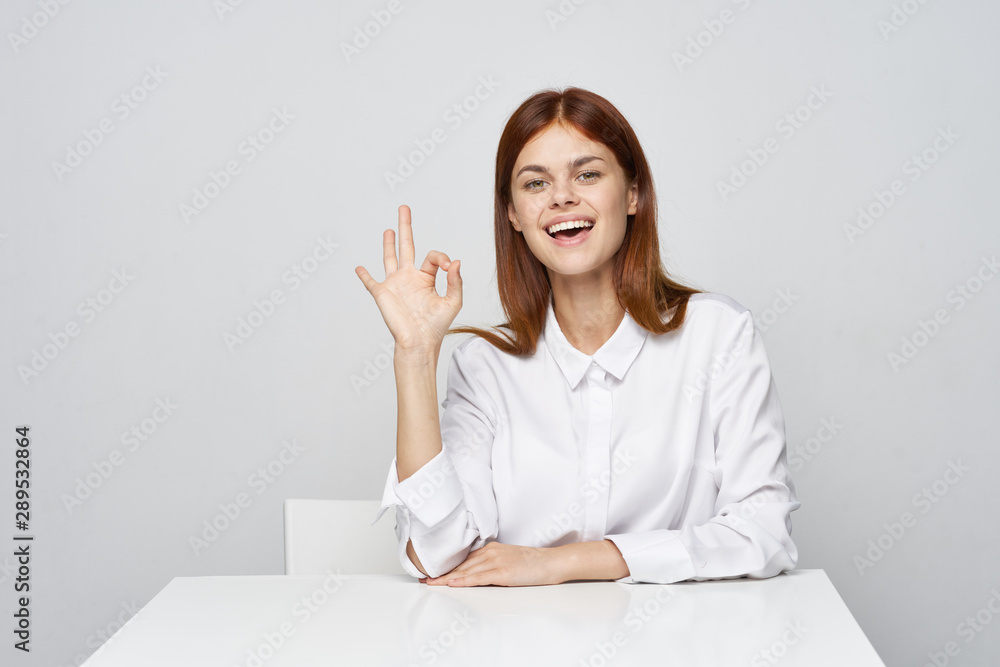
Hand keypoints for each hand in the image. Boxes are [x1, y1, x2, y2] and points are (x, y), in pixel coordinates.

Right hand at [355, 205, 461, 354]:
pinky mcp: (382, 293)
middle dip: (406, 227)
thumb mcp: (453, 301)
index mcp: (427, 278)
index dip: (440, 257)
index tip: (446, 266)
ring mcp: (395, 284)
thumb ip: (456, 281)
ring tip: (389, 229)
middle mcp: (410, 277)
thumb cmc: (437, 326)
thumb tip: (455, 261)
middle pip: (407, 246)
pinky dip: (363, 275)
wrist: (419, 342)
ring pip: (389, 258)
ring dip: (388, 244)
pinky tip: (359, 268)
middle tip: (404, 208)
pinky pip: (370, 282)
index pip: (432, 257)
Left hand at [419, 542, 564, 586]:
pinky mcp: (502, 573)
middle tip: (424, 580)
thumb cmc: (532, 563)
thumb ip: (491, 563)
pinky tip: (453, 583)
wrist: (550, 562)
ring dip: (447, 578)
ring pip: (466, 571)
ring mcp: (496, 562)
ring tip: (432, 584)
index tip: (432, 573)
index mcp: (491, 549)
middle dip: (442, 573)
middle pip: (461, 565)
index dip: (447, 567)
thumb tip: (475, 571)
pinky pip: (479, 578)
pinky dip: (464, 581)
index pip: (464, 560)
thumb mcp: (507, 559)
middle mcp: (490, 552)